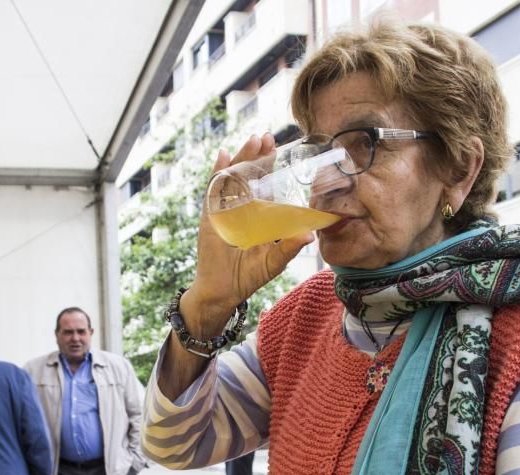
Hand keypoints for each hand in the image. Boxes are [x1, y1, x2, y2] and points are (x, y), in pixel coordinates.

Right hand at [183, 133, 314, 336]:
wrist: (222, 292)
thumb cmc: (248, 277)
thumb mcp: (273, 261)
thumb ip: (288, 246)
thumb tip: (310, 235)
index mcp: (255, 214)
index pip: (261, 183)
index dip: (268, 165)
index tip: (279, 148)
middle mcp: (238, 209)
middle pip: (246, 175)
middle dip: (255, 155)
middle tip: (266, 137)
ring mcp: (222, 212)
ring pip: (231, 179)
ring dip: (240, 159)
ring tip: (251, 142)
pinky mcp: (209, 218)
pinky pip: (213, 192)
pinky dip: (217, 174)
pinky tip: (223, 157)